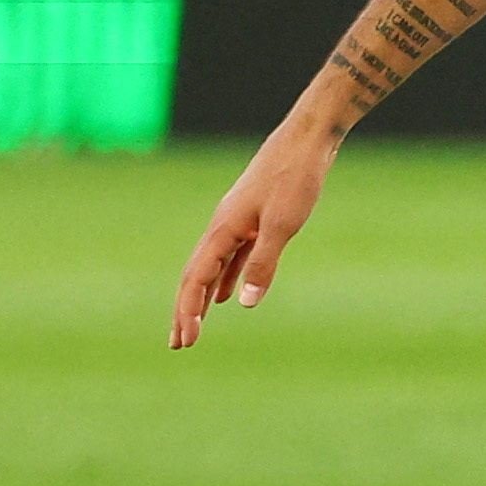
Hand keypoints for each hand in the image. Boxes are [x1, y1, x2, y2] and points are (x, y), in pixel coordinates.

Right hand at [170, 116, 342, 348]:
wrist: (308, 140)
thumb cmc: (295, 178)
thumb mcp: (282, 224)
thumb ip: (263, 263)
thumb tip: (245, 304)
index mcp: (223, 230)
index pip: (196, 279)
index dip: (188, 311)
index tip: (185, 340)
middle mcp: (223, 227)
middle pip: (196, 277)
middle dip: (186, 311)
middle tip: (178, 344)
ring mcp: (237, 223)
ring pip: (213, 269)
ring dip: (203, 299)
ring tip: (194, 327)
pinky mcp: (254, 220)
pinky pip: (233, 259)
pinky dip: (226, 280)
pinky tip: (229, 297)